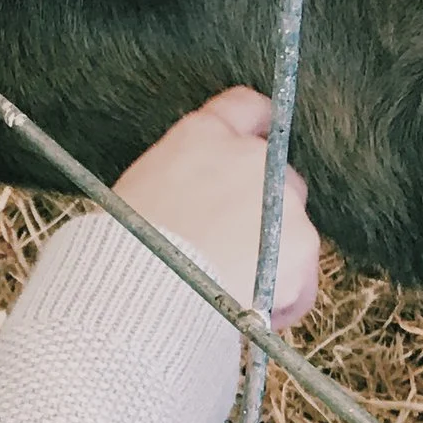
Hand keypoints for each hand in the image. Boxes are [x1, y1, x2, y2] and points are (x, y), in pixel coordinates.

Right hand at [113, 87, 319, 331]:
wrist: (142, 293)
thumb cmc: (124, 252)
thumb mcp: (138, 195)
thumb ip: (181, 184)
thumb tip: (195, 206)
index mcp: (202, 136)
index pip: (245, 108)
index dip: (255, 129)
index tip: (257, 147)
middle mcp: (249, 156)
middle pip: (276, 177)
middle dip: (263, 211)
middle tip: (232, 250)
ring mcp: (280, 198)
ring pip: (290, 231)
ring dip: (270, 259)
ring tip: (235, 294)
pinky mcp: (299, 243)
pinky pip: (299, 278)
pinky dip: (281, 299)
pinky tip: (252, 314)